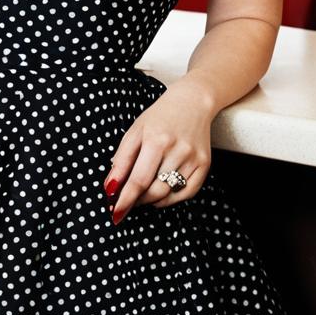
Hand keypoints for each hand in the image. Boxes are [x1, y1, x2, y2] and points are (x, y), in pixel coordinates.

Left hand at [102, 79, 214, 224]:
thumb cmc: (159, 116)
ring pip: (169, 194)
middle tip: (128, 200)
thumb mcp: (135, 131)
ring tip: (143, 194)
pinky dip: (171, 199)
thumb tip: (111, 187)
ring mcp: (193, 158)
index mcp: (155, 140)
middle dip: (138, 200)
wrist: (192, 102)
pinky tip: (161, 193)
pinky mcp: (205, 164)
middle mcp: (177, 150)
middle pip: (154, 191)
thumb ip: (121, 159)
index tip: (116, 213)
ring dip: (152, 200)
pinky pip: (187, 193)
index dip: (126, 199)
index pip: (138, 180)